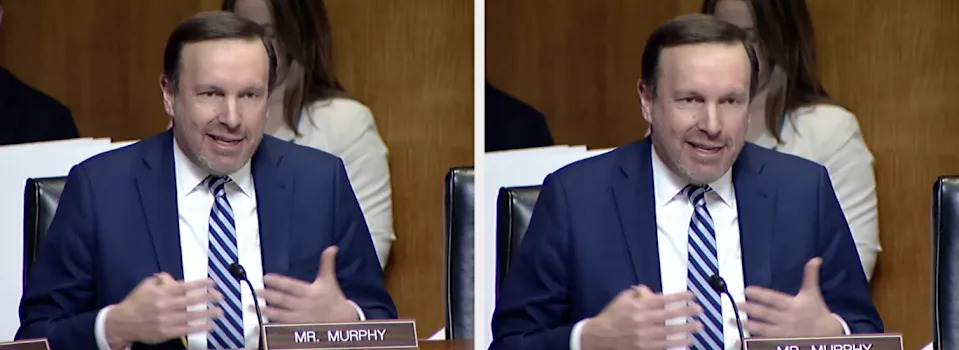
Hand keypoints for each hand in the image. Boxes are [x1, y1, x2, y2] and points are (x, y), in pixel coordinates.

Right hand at [105, 273, 221, 348]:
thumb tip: (172, 277)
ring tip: (219, 311)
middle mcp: (165, 305)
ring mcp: (166, 320)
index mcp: (162, 292)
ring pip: (191, 316)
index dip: (200, 284)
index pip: (185, 286)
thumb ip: (161, 280)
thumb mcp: (146, 286)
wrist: (122, 323)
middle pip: (191, 300)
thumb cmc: (136, 303)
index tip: (212, 283)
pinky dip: (198, 328)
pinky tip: (209, 326)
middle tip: (220, 296)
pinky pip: (186, 330)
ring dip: (207, 313)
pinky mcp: (166, 332)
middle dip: (208, 298)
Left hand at [259, 246, 358, 322]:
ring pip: (281, 314)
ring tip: (255, 306)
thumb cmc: (333, 298)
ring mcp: (301, 318)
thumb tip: (332, 247)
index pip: (291, 286)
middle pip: (283, 300)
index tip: (266, 277)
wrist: (343, 319)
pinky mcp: (300, 328)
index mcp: (310, 292)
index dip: (278, 282)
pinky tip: (263, 323)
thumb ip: (327, 264)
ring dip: (268, 310)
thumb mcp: (329, 280)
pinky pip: (284, 327)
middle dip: (269, 295)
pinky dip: (273, 326)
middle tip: (255, 291)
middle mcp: (304, 305)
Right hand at [581, 285, 702, 349]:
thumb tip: (651, 291)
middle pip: (670, 315)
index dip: (680, 297)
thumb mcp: (622, 300)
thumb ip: (637, 294)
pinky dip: (676, 344)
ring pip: (671, 332)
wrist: (598, 338)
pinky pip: (664, 347)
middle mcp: (643, 320)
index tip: (691, 296)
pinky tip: (686, 342)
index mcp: (639, 306)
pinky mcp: (644, 348)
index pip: (664, 300)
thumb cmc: (611, 317)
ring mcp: (644, 336)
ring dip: (686, 329)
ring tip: (698, 327)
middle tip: (699, 311)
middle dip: (687, 312)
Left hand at [738, 257, 843, 336]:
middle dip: (750, 309)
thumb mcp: (813, 293)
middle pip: (766, 314)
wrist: (829, 335)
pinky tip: (745, 337)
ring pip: (763, 329)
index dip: (760, 294)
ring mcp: (785, 332)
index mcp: (793, 305)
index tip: (747, 290)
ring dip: (748, 325)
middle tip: (737, 304)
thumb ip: (810, 276)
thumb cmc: (817, 312)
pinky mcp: (783, 342)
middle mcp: (788, 319)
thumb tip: (816, 259)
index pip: (774, 299)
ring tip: (734, 321)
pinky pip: (767, 341)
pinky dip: (756, 339)